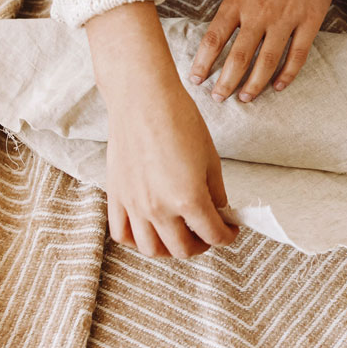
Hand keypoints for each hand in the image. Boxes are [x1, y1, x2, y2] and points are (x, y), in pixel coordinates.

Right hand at [87, 2, 238, 257]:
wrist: (143, 98)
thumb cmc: (180, 120)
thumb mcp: (210, 158)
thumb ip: (215, 191)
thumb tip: (218, 210)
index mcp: (189, 200)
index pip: (213, 235)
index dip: (227, 236)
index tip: (230, 230)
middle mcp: (159, 209)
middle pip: (182, 249)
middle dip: (201, 245)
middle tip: (207, 232)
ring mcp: (134, 205)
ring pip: (151, 249)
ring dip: (169, 248)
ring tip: (179, 234)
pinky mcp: (116, 196)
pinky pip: (122, 233)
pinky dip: (137, 239)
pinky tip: (149, 229)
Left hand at [189, 0, 346, 101]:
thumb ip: (239, 2)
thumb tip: (230, 28)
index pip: (214, 39)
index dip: (203, 63)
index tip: (195, 79)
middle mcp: (259, 12)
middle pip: (238, 57)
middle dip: (226, 82)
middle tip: (219, 97)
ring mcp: (286, 19)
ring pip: (266, 62)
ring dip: (254, 85)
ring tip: (245, 98)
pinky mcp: (310, 22)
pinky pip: (296, 55)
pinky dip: (287, 74)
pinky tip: (278, 86)